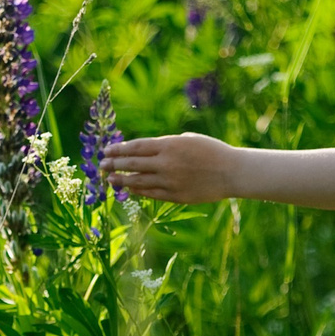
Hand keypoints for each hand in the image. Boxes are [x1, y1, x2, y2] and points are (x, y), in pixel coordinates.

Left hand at [101, 133, 239, 204]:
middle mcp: (165, 163)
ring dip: (121, 180)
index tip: (107, 150)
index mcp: (169, 145)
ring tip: (110, 179)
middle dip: (114, 164)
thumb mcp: (188, 139)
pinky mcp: (175, 196)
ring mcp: (169, 181)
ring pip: (137, 181)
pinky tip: (128, 188)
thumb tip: (146, 151)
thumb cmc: (212, 151)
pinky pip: (150, 193)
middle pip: (132, 164)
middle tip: (102, 165)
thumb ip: (166, 145)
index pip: (135, 147)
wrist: (232, 172)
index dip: (118, 149)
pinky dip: (137, 190)